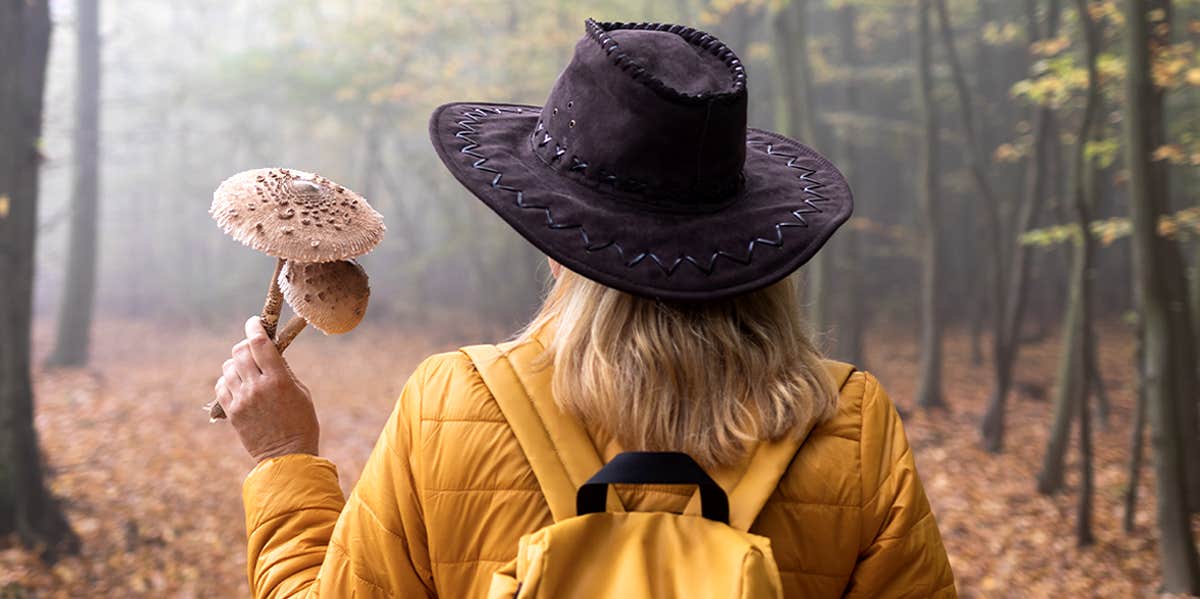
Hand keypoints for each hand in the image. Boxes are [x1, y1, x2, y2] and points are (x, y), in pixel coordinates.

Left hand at [215, 316, 318, 461]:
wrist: (287, 456)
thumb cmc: (301, 423)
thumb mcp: (301, 392)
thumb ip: (283, 370)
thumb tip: (270, 351)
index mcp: (278, 380)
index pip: (259, 343)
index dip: (255, 327)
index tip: (255, 322)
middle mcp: (256, 387)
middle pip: (240, 351)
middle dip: (246, 345)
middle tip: (253, 348)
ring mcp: (241, 400)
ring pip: (228, 367)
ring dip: (237, 363)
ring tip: (247, 370)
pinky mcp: (232, 412)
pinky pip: (221, 385)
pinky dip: (228, 380)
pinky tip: (239, 385)